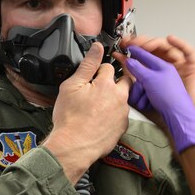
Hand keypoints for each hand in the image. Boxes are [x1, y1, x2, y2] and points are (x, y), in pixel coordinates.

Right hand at [43, 43, 131, 182]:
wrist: (74, 147)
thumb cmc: (70, 119)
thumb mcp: (72, 86)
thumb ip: (87, 65)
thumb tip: (97, 48)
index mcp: (107, 84)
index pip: (109, 67)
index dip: (98, 70)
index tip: (93, 76)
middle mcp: (119, 97)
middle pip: (124, 80)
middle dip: (114, 80)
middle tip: (100, 87)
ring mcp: (123, 113)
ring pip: (123, 98)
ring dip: (114, 98)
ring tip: (97, 106)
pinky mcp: (123, 127)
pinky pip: (121, 115)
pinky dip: (114, 114)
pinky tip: (100, 118)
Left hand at [122, 45, 194, 153]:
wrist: (182, 117)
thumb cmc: (166, 106)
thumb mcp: (144, 87)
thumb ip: (135, 74)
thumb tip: (123, 61)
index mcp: (156, 69)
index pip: (145, 52)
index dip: (134, 46)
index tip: (124, 43)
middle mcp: (168, 65)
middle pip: (156, 47)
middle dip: (144, 42)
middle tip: (133, 41)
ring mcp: (182, 64)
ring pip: (169, 47)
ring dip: (157, 42)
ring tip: (146, 43)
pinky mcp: (194, 66)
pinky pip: (189, 51)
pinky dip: (180, 43)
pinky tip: (170, 39)